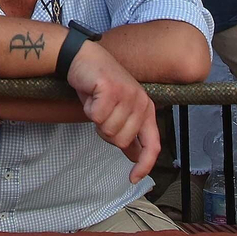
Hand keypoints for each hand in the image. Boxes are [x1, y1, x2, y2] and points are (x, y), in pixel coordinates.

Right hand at [67, 43, 160, 181]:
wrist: (83, 57)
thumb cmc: (99, 85)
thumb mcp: (119, 110)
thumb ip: (129, 132)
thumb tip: (136, 157)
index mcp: (146, 109)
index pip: (153, 145)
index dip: (144, 165)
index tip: (133, 178)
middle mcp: (141, 102)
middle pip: (121, 141)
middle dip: (105, 131)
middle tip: (102, 112)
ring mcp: (127, 95)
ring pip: (108, 130)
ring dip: (96, 119)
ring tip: (97, 102)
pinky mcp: (111, 89)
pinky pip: (96, 116)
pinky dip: (88, 109)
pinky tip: (91, 96)